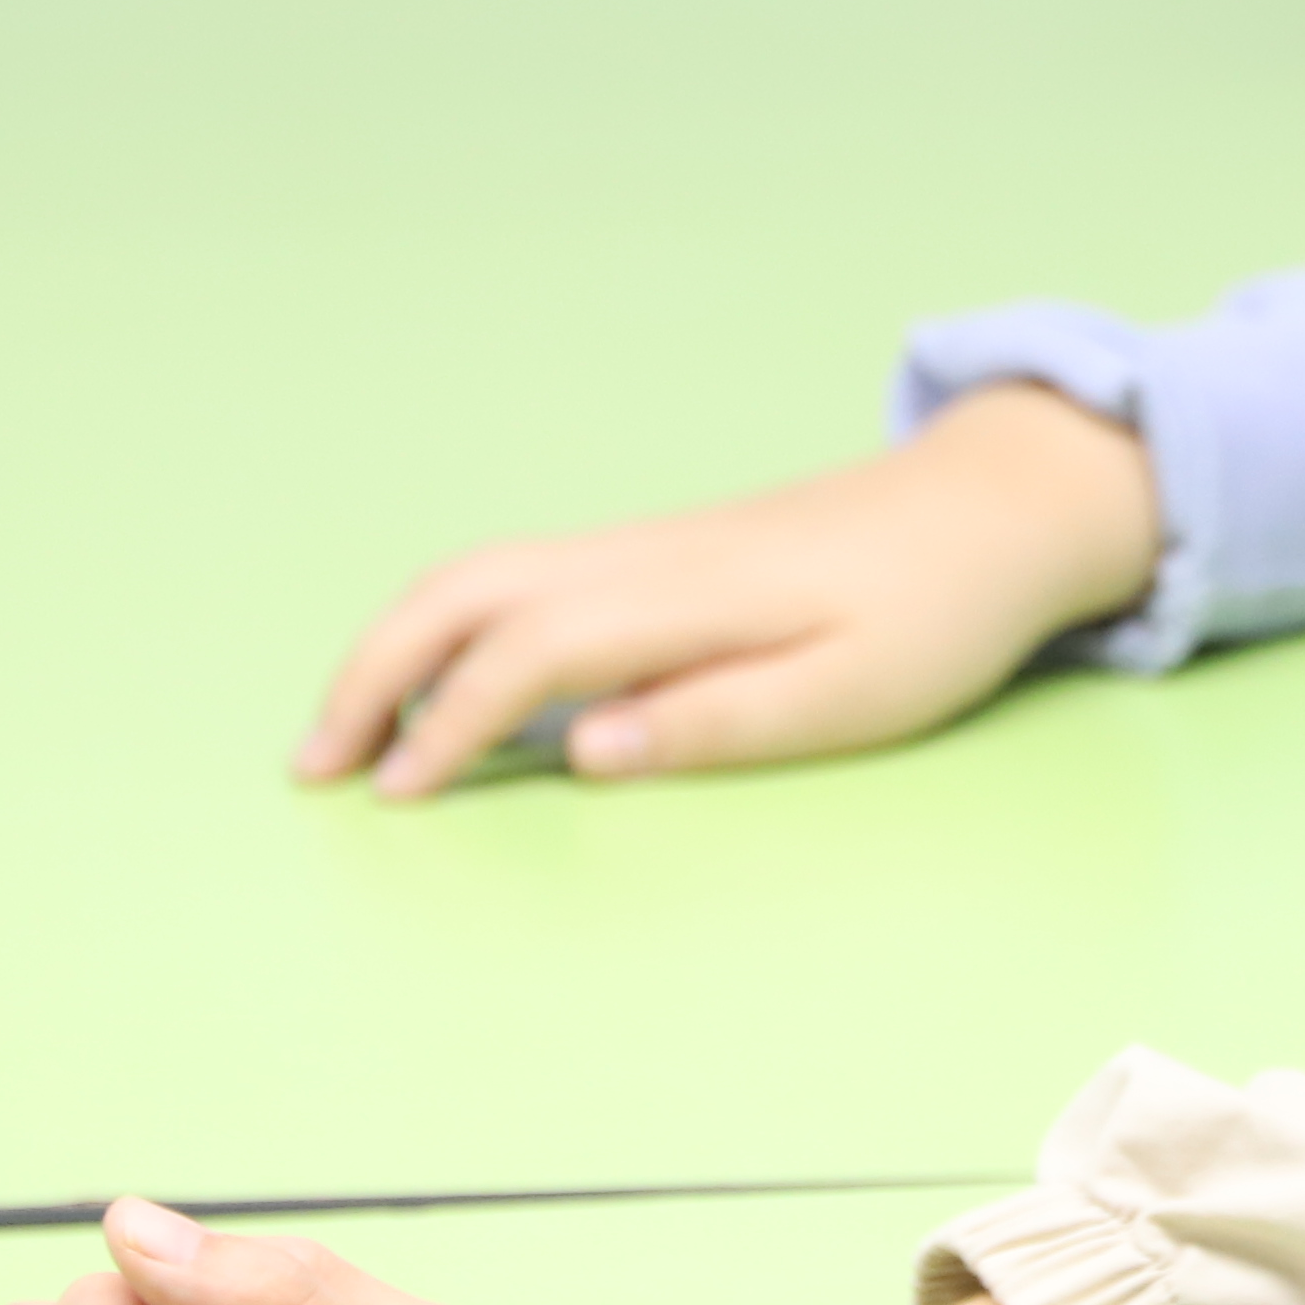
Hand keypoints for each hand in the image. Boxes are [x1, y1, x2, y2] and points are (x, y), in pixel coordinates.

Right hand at [300, 383, 1164, 800]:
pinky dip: (450, 628)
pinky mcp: (658, 555)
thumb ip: (715, 722)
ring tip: (350, 738)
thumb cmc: (935, 612)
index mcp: (688, 594)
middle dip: (374, 671)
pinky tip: (443, 691)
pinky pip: (521, 579)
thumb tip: (583, 753)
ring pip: (483, 575)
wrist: (993, 505)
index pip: (526, 652)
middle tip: (311, 767)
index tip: (391, 799)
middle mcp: (645, 555)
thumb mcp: (851, 692)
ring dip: (400, 646)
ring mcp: (646, 545)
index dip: (446, 725)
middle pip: (466, 589)